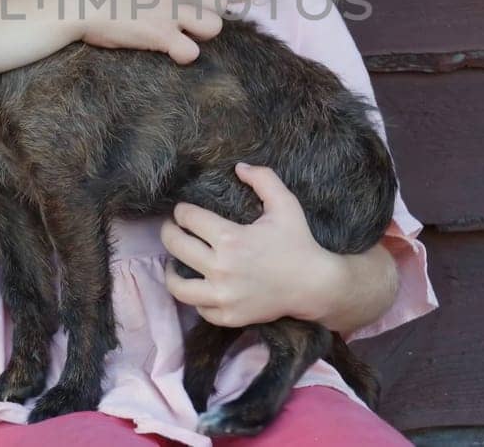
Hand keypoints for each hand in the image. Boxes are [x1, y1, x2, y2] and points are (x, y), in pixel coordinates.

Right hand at [56, 0, 227, 63]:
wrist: (79, 0)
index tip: (185, 6)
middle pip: (218, 3)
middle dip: (206, 16)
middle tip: (186, 25)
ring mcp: (171, 10)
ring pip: (214, 26)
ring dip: (200, 36)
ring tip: (180, 37)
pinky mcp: (161, 34)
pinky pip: (192, 52)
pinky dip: (184, 56)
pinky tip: (170, 53)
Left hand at [161, 162, 341, 327]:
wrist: (314, 286)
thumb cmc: (298, 243)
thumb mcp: (285, 204)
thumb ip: (263, 179)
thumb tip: (239, 167)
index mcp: (230, 238)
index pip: (188, 218)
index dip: (181, 210)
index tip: (182, 211)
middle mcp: (221, 268)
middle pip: (175, 246)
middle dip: (168, 232)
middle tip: (172, 228)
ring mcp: (223, 296)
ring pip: (177, 286)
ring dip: (171, 271)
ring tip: (174, 263)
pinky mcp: (229, 316)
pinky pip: (199, 308)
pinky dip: (196, 298)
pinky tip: (199, 286)